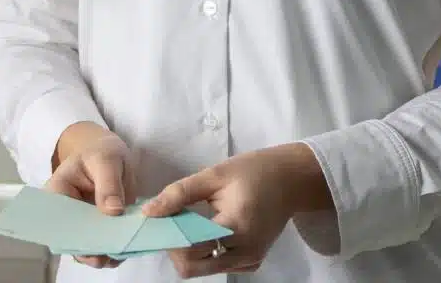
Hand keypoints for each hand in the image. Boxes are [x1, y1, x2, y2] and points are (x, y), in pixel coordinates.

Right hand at [46, 127, 137, 269]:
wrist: (110, 154)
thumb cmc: (102, 152)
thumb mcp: (106, 161)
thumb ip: (108, 184)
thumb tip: (113, 211)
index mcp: (57, 194)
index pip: (58, 221)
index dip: (73, 237)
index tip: (91, 248)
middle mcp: (65, 215)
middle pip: (73, 240)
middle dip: (91, 250)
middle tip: (108, 255)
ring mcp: (81, 225)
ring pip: (88, 249)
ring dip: (103, 254)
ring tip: (119, 254)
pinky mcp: (97, 231)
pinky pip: (102, 247)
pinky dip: (114, 251)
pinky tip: (125, 250)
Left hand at [140, 146, 309, 278]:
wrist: (289, 179)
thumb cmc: (253, 171)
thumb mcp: (214, 174)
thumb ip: (180, 193)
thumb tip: (150, 212)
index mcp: (236, 226)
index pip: (190, 248)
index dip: (168, 235)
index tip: (159, 218)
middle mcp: (245, 252)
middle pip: (193, 268)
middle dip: (175, 247)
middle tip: (173, 221)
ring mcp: (250, 261)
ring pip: (204, 270)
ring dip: (189, 250)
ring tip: (189, 221)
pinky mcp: (252, 263)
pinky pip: (218, 266)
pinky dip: (206, 252)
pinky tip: (207, 230)